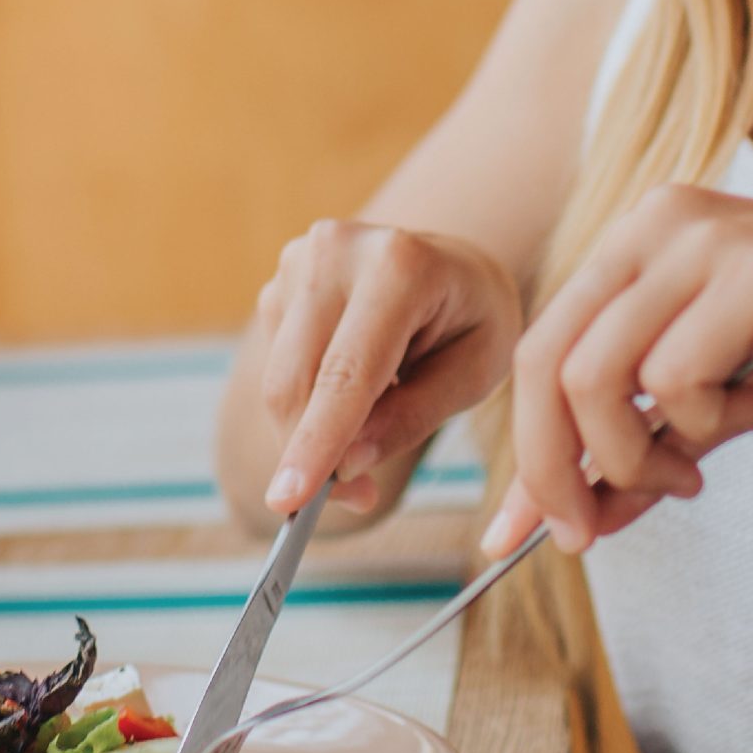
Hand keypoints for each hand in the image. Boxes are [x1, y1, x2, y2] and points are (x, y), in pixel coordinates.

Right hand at [256, 221, 521, 516]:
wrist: (453, 261)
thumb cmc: (475, 317)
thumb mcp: (475, 373)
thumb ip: (412, 418)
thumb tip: (345, 464)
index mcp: (399, 266)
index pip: (346, 373)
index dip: (315, 442)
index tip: (289, 501)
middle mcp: (336, 251)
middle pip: (296, 380)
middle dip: (312, 453)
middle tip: (356, 496)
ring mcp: (300, 260)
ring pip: (279, 380)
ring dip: (310, 431)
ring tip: (371, 432)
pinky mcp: (279, 281)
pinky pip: (277, 366)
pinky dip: (307, 401)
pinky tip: (353, 388)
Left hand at [484, 185, 752, 554]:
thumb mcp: (731, 405)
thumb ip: (652, 446)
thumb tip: (580, 517)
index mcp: (640, 242)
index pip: (543, 349)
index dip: (525, 449)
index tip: (515, 533)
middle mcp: (657, 225)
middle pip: (546, 360)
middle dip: (550, 467)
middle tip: (583, 534)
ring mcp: (704, 241)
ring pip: (594, 372)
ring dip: (625, 457)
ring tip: (683, 477)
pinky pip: (674, 375)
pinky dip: (692, 425)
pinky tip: (734, 426)